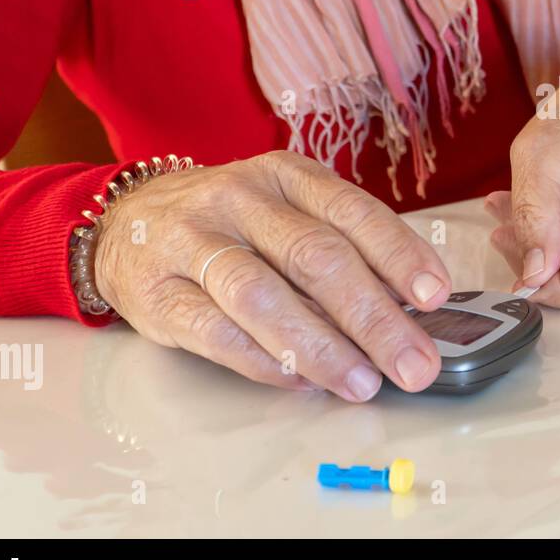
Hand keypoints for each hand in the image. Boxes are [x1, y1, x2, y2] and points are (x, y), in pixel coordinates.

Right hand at [92, 150, 450, 400]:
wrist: (124, 223)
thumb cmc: (232, 223)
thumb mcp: (288, 212)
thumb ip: (342, 248)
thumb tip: (408, 306)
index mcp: (286, 176)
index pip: (352, 212)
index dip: (398, 254)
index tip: (435, 295)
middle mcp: (240, 200)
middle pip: (316, 257)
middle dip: (374, 317)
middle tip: (414, 364)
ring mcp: (192, 242)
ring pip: (264, 295)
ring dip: (320, 347)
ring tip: (362, 383)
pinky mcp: (156, 292)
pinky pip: (214, 331)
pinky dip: (261, 359)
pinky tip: (298, 381)